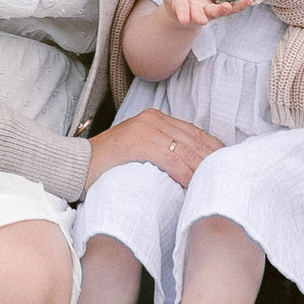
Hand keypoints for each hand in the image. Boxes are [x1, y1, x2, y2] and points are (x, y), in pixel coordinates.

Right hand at [88, 110, 220, 191]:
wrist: (75, 165)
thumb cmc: (107, 165)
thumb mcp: (140, 151)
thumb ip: (162, 151)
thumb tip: (190, 168)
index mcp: (156, 118)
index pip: (195, 134)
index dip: (214, 150)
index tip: (228, 166)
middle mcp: (153, 119)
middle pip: (194, 140)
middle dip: (213, 160)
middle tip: (228, 178)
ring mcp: (145, 128)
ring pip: (185, 149)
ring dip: (202, 168)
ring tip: (215, 185)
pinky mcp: (136, 142)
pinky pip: (170, 157)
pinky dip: (184, 172)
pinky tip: (192, 184)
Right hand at [134, 0, 250, 31]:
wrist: (185, 15)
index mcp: (181, 5)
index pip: (180, 7)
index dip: (182, 12)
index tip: (183, 19)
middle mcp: (195, 10)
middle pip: (199, 13)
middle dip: (201, 16)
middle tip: (204, 20)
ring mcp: (209, 11)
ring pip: (219, 11)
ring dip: (229, 9)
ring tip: (240, 4)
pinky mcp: (219, 9)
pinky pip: (232, 8)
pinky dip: (240, 5)